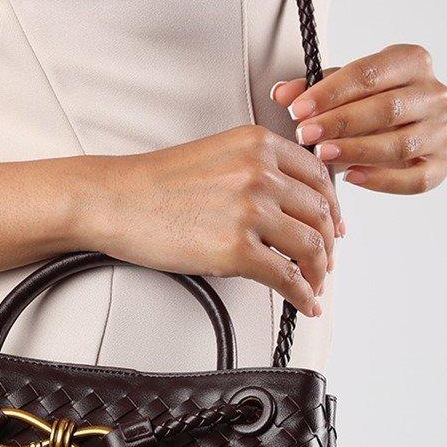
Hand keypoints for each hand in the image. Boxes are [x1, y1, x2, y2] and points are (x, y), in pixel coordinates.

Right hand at [81, 125, 341, 316]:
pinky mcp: (238, 250)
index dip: (331, 206)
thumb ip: (255, 168)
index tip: (332, 223)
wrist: (113, 200)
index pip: (318, 175)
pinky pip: (287, 277)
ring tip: (313, 283)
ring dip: (319, 271)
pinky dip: (303, 294)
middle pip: (320, 212)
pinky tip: (304, 302)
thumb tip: (287, 203)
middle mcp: (260, 172)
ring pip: (312, 246)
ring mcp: (251, 211)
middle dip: (329, 242)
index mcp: (257, 144)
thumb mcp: (215, 155)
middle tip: (325, 259)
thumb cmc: (153, 183)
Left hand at [272, 44, 446, 194]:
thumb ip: (310, 89)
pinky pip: (417, 179)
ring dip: (357, 151)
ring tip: (322, 155)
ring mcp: (442, 130)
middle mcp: (435, 93)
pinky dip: (383, 181)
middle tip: (304, 134)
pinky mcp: (442, 163)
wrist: (393, 127)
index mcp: (412, 61)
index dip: (331, 92)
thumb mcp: (338, 89)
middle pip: (387, 108)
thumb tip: (281, 94)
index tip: (298, 109)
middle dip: (340, 122)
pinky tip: (351, 177)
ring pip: (401, 144)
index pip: (370, 73)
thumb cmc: (363, 102)